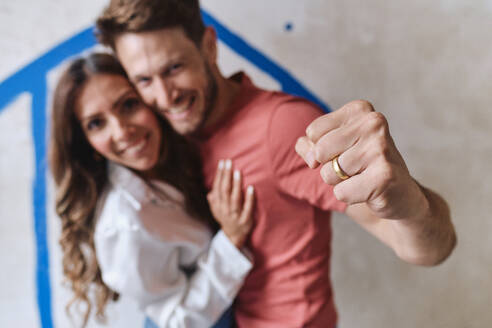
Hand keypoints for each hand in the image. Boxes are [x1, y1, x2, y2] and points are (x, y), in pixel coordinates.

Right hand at [207, 159, 254, 247]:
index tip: (222, 162)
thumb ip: (213, 200)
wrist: (233, 236)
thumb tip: (210, 191)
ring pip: (234, 198)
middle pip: (225, 190)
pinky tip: (251, 188)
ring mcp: (235, 215)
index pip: (217, 187)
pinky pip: (247, 208)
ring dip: (236, 185)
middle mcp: (225, 209)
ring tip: (238, 172)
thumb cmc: (226, 218)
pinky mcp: (245, 220)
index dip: (219, 174)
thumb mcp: (216, 210)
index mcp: (218, 204)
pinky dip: (249, 198)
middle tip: (229, 162)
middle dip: (226, 175)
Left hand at [296, 100, 425, 220]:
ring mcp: (380, 148)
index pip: (313, 132)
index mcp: (359, 110)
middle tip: (354, 169)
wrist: (400, 194)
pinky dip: (349, 197)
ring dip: (340, 183)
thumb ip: (311, 144)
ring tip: (362, 178)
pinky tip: (369, 191)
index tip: (344, 152)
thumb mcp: (336, 148)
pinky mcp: (384, 176)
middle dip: (329, 167)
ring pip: (329, 173)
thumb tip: (304, 149)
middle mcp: (373, 123)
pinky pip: (341, 192)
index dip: (320, 150)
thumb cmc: (363, 166)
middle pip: (319, 151)